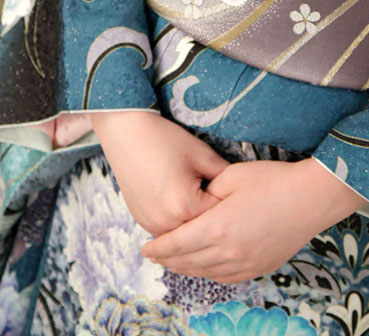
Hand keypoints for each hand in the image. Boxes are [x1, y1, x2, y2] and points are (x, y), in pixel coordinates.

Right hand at [92, 109, 228, 236]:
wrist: (127, 133)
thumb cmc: (166, 140)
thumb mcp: (202, 155)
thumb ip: (226, 177)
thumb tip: (240, 192)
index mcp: (185, 207)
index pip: (219, 216)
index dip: (228, 202)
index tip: (234, 192)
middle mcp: (166, 224)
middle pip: (202, 230)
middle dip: (213, 216)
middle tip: (218, 193)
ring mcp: (151, 226)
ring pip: (185, 234)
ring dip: (195, 222)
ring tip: (199, 196)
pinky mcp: (143, 222)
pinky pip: (169, 230)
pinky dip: (179, 221)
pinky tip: (182, 201)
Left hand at [141, 156, 364, 282]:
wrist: (311, 198)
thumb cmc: (273, 181)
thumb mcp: (233, 175)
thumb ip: (209, 191)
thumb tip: (197, 200)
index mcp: (218, 228)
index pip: (177, 244)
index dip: (158, 247)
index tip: (144, 248)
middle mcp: (228, 252)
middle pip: (188, 262)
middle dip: (168, 260)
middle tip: (154, 256)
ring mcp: (245, 263)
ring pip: (206, 273)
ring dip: (187, 269)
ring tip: (175, 263)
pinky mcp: (260, 266)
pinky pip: (227, 278)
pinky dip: (210, 274)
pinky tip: (206, 267)